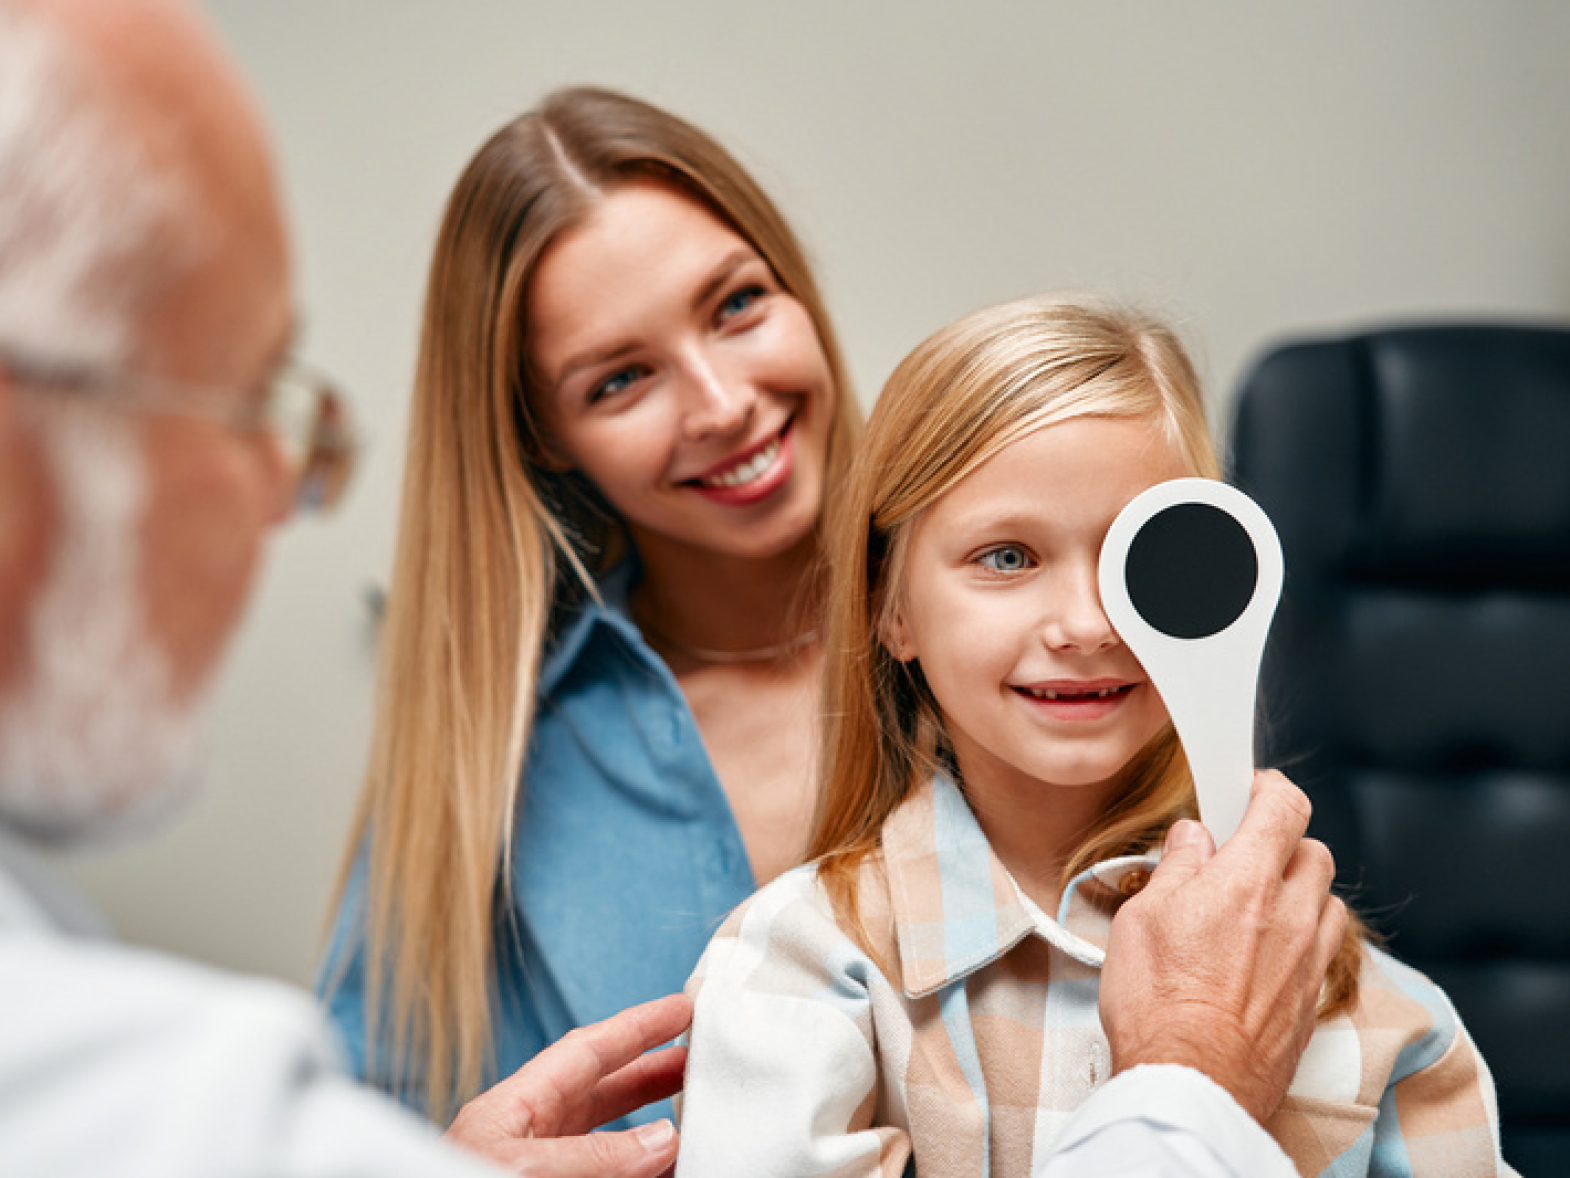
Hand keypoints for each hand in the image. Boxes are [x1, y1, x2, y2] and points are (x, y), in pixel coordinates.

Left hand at [444, 992, 691, 1177]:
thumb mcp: (524, 1171)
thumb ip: (593, 1157)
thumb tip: (662, 1140)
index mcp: (511, 1112)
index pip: (584, 1053)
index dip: (635, 1026)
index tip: (682, 1007)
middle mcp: (530, 1140)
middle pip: (603, 1093)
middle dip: (653, 1073)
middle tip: (703, 1059)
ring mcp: (542, 1173)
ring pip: (611, 1142)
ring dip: (656, 1131)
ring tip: (699, 1118)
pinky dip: (646, 1173)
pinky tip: (675, 1170)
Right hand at [1099, 770, 1346, 1122]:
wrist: (1192, 1081)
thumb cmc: (1159, 1002)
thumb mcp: (1143, 918)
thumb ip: (1177, 868)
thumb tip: (1194, 839)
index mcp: (1247, 880)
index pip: (1285, 807)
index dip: (1270, 788)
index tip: (1251, 790)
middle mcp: (1291, 913)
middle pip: (1313, 851)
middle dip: (1283, 842)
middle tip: (1243, 854)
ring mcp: (1308, 958)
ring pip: (1326, 900)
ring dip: (1298, 891)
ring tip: (1256, 907)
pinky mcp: (1313, 999)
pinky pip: (1323, 948)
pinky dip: (1303, 936)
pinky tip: (1268, 951)